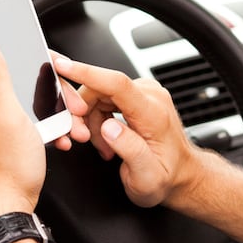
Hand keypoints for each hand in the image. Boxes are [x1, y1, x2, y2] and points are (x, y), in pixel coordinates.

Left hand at [0, 41, 87, 224]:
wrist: (8, 206)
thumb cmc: (6, 168)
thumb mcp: (6, 116)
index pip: (21, 66)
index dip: (48, 70)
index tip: (67, 80)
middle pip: (35, 87)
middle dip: (61, 98)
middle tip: (78, 111)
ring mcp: (5, 125)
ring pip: (41, 107)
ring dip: (63, 116)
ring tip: (76, 129)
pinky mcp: (16, 140)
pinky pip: (41, 126)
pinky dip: (56, 130)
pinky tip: (64, 140)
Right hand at [53, 57, 200, 207]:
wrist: (180, 173)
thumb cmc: (165, 177)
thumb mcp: (147, 176)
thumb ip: (130, 150)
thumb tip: (109, 128)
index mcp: (153, 113)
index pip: (116, 83)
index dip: (86, 72)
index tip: (62, 66)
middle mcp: (150, 96)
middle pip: (99, 89)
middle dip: (81, 113)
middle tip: (83, 139)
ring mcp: (143, 93)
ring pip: (98, 94)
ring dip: (90, 120)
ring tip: (103, 147)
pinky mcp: (136, 96)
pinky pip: (104, 98)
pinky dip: (97, 118)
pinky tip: (106, 139)